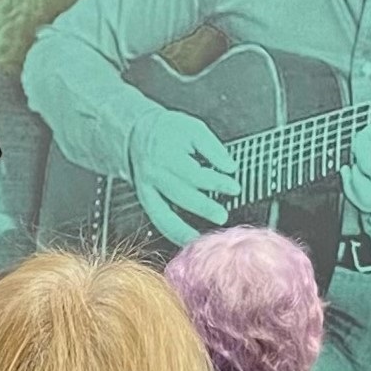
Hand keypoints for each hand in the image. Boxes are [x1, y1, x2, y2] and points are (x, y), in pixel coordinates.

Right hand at [128, 109, 240, 244]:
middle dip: (203, 207)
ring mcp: (148, 190)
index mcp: (168, 154)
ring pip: (163, 214)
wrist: (136, 136)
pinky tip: (187, 241)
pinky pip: (157, 220)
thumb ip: (213, 148)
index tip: (234, 187)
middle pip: (181, 195)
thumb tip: (229, 166)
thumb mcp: (193, 129)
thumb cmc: (168, 131)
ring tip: (202, 240)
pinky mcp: (146, 200)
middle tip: (222, 215)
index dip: (216, 182)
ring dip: (183, 229)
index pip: (194, 173)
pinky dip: (172, 233)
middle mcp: (155, 174)